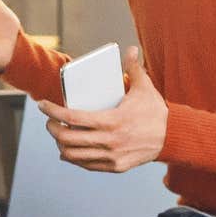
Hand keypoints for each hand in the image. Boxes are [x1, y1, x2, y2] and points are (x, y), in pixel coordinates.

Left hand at [36, 47, 166, 172]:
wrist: (173, 138)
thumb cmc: (155, 111)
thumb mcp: (145, 88)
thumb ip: (134, 69)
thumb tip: (130, 49)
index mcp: (112, 120)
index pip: (72, 117)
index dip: (52, 111)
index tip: (42, 105)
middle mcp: (109, 141)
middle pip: (67, 138)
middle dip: (52, 128)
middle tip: (49, 120)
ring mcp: (111, 156)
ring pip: (72, 154)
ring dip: (60, 144)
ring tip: (58, 132)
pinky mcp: (115, 167)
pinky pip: (85, 164)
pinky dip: (72, 157)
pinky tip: (66, 149)